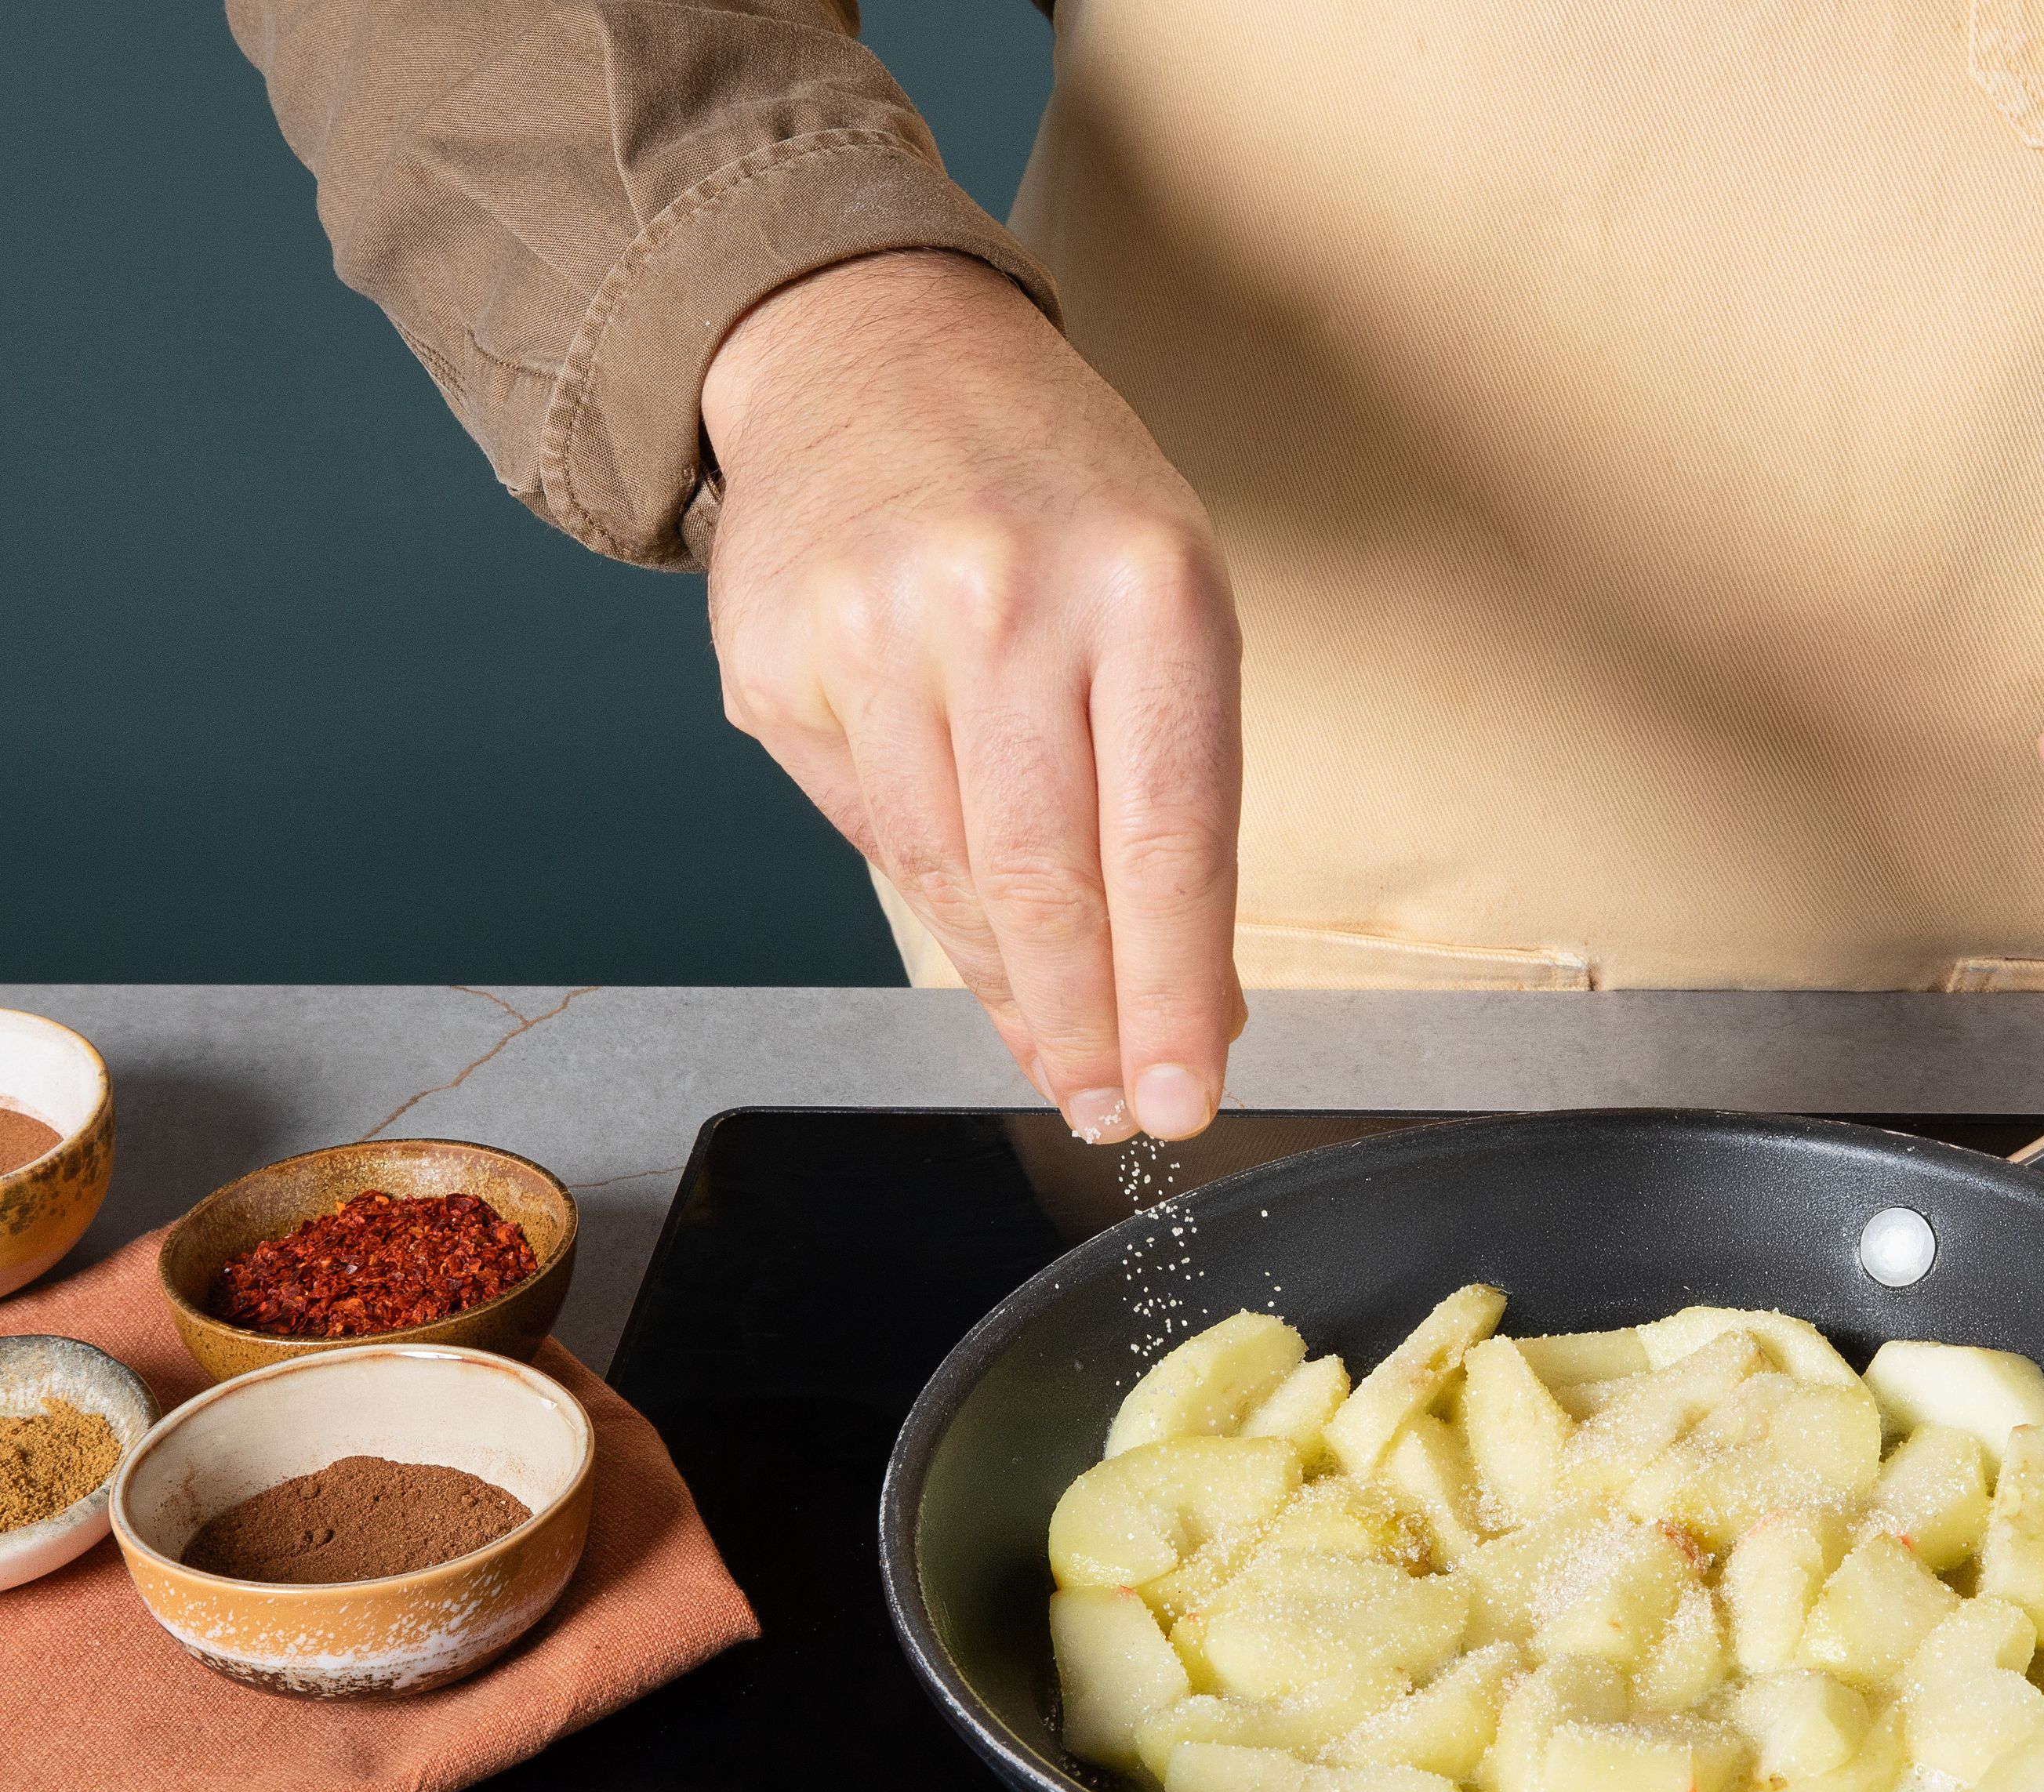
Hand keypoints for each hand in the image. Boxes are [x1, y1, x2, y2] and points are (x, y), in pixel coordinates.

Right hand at [704, 250, 1244, 1140]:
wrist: (871, 350)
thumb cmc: (1055, 493)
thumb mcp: (1168, 599)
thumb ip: (1177, 794)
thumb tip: (1186, 996)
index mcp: (1146, 584)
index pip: (1168, 840)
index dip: (1175, 994)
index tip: (1184, 1096)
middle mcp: (1006, 600)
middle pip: (1050, 881)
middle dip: (1090, 1025)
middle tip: (1115, 1109)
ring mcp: (874, 630)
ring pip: (948, 877)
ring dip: (1012, 992)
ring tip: (1062, 1055)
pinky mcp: (776, 660)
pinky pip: (866, 833)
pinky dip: (932, 906)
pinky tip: (977, 944)